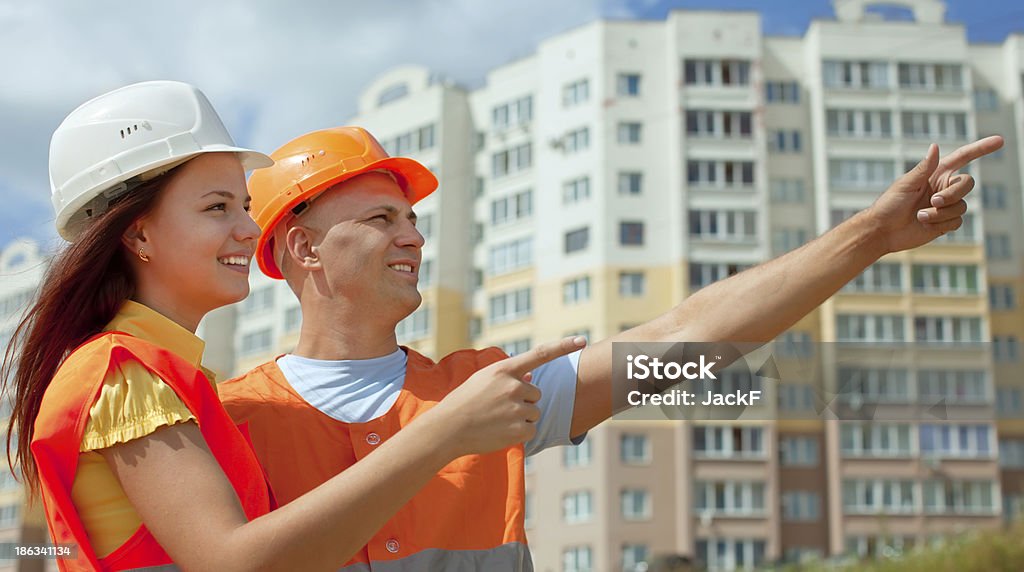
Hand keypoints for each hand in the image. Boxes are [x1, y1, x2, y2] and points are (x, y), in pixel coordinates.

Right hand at [423, 336, 586, 458]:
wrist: (447, 429)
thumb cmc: (464, 402)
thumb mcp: (483, 381)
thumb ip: (509, 377)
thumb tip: (533, 378)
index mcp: (504, 370)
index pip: (540, 354)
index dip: (563, 347)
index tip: (581, 340)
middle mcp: (514, 386)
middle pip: (536, 393)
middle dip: (523, 401)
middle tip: (498, 408)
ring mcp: (518, 408)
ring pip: (534, 412)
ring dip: (521, 417)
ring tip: (496, 420)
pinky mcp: (520, 429)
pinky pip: (531, 429)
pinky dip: (520, 433)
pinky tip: (500, 432)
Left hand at [866, 135, 1003, 253]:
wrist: (882, 231)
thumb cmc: (889, 204)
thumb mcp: (906, 184)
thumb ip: (924, 168)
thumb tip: (935, 146)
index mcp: (936, 173)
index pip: (963, 157)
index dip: (981, 148)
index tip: (999, 140)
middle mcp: (944, 187)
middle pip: (968, 184)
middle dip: (952, 194)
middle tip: (933, 201)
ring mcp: (946, 205)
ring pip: (962, 206)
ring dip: (941, 212)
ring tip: (920, 216)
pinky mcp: (945, 222)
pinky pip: (957, 221)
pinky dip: (941, 223)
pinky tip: (924, 224)